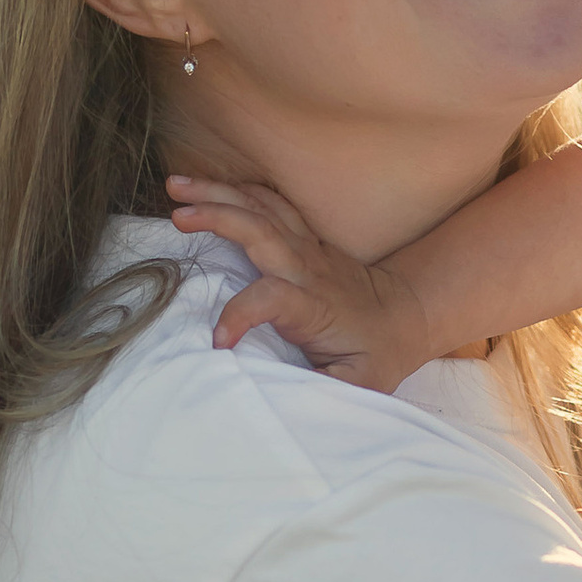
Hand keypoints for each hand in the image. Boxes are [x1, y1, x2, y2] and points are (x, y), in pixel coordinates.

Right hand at [164, 176, 436, 386]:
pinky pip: (270, 204)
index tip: (217, 341)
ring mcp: (307, 248)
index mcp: (314, 306)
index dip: (242, 314)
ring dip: (218, 193)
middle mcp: (308, 269)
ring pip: (262, 208)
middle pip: (262, 230)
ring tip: (175, 186)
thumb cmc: (376, 355)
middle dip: (219, 217)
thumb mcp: (359, 385)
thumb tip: (283, 396)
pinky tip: (206, 186)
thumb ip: (323, 389)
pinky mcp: (305, 239)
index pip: (272, 298)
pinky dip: (237, 191)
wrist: (407, 314)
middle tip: (176, 215)